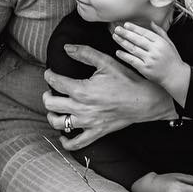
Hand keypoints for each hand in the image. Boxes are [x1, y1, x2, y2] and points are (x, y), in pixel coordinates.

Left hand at [43, 45, 176, 149]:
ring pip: (59, 123)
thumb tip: (67, 48)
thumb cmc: (126, 80)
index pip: (55, 82)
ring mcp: (88, 122)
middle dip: (47, 95)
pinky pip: (77, 143)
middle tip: (51, 90)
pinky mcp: (96, 132)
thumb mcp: (106, 62)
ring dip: (52, 116)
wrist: (145, 100)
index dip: (49, 75)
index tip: (50, 72)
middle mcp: (81, 108)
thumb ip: (85, 53)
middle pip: (51, 104)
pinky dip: (66, 142)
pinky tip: (64, 135)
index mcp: (82, 90)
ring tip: (55, 108)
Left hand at [112, 22, 185, 89]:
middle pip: (137, 40)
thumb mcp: (169, 43)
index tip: (126, 24)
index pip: (145, 33)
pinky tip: (118, 52)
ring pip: (133, 49)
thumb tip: (151, 22)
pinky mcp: (145, 69)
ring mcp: (149, 60)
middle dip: (126, 33)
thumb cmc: (172, 59)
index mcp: (160, 42)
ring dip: (123, 42)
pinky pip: (132, 61)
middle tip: (117, 29)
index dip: (135, 28)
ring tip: (115, 37)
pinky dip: (124, 56)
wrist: (175, 75)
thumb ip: (160, 32)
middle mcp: (155, 50)